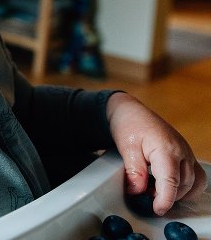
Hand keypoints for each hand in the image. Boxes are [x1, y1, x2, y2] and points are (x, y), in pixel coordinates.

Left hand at [107, 92, 206, 214]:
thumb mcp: (126, 147)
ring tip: (155, 190)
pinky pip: (195, 176)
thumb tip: (138, 191)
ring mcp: (187, 153)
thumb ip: (133, 171)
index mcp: (166, 149)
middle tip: (146, 197)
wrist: (131, 111)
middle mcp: (182, 151)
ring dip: (176, 193)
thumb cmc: (129, 124)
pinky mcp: (186, 155)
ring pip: (192, 183)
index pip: (171, 181)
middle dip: (167, 196)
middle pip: (182, 185)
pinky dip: (185, 186)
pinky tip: (167, 186)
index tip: (158, 209)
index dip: (165, 199)